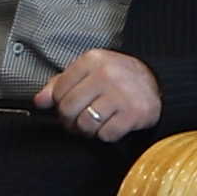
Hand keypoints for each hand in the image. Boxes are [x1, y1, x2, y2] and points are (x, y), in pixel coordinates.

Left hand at [36, 48, 163, 143]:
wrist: (157, 83)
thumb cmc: (117, 78)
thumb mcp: (89, 72)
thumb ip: (61, 84)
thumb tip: (39, 101)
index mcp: (93, 60)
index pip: (59, 90)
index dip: (60, 104)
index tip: (69, 106)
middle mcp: (107, 74)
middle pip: (69, 109)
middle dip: (71, 120)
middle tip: (80, 119)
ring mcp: (121, 94)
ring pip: (86, 124)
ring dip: (88, 129)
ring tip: (96, 122)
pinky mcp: (134, 113)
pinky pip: (106, 134)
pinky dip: (106, 134)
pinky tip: (113, 124)